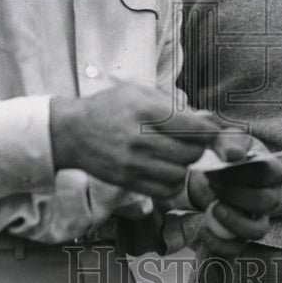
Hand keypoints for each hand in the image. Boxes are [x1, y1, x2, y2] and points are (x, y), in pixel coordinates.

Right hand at [50, 83, 220, 198]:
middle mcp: (139, 138)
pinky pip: (165, 190)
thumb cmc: (109, 108)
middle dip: (197, 148)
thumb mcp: (138, 92)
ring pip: (180, 173)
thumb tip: (207, 120)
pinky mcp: (127, 180)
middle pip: (191, 152)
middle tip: (189, 142)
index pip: (194, 128)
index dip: (208, 131)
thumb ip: (172, 105)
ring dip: (184, 166)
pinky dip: (173, 183)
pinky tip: (166, 170)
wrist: (72, 131)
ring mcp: (133, 162)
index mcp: (145, 110)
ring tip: (174, 155)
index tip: (207, 131)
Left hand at [187, 140, 281, 253]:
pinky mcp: (240, 235)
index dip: (246, 173)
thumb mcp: (222, 139)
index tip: (221, 167)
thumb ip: (227, 143)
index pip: (271, 174)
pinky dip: (220, 244)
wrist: (208, 170)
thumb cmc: (222, 152)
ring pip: (258, 230)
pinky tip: (204, 229)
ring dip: (235, 221)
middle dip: (237, 193)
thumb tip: (234, 155)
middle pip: (266, 202)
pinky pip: (237, 248)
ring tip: (214, 208)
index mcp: (273, 170)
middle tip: (212, 183)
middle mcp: (271, 196)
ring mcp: (258, 218)